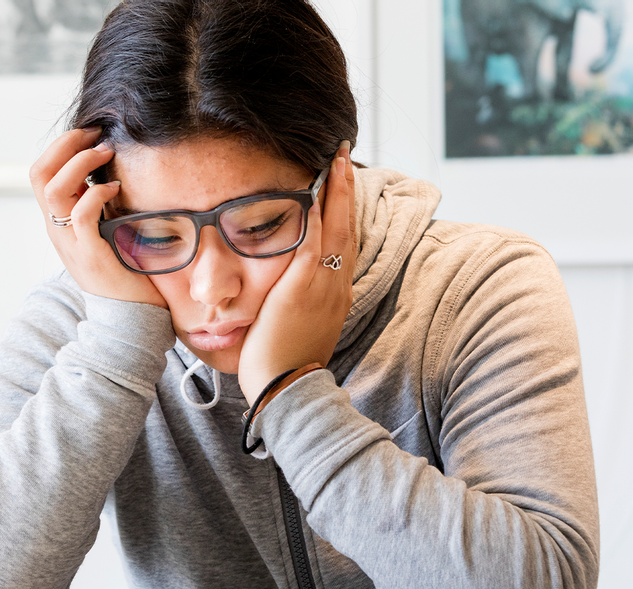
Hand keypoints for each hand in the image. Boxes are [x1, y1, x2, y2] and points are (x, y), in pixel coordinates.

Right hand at [30, 128, 166, 308]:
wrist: (129, 317)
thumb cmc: (124, 271)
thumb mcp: (105, 231)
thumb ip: (99, 207)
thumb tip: (110, 172)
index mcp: (58, 222)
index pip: (40, 174)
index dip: (60, 147)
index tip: (90, 134)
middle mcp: (57, 230)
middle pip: (39, 175)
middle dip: (65, 146)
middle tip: (96, 135)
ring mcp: (70, 243)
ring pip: (55, 190)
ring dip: (80, 164)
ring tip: (106, 154)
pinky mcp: (90, 255)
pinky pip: (82, 215)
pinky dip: (96, 194)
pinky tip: (115, 189)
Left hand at [237, 143, 356, 402]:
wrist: (287, 389)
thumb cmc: (285, 365)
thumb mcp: (299, 327)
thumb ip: (297, 302)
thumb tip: (284, 288)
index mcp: (336, 294)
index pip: (346, 242)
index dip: (346, 210)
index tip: (342, 183)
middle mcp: (337, 286)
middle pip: (348, 227)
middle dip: (346, 189)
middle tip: (344, 156)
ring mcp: (323, 287)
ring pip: (337, 230)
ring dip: (336, 192)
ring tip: (335, 160)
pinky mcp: (302, 291)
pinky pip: (313, 247)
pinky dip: (317, 219)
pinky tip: (313, 193)